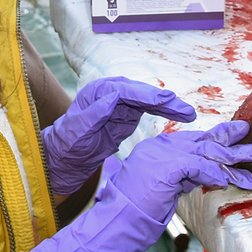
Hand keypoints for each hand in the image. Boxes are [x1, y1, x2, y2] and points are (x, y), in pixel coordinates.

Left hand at [41, 77, 195, 195]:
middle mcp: (111, 94)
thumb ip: (93, 114)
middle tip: (185, 110)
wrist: (63, 160)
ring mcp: (121, 105)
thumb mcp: (76, 132)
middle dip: (164, 101)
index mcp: (97, 93)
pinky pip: (149, 111)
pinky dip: (164, 114)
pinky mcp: (126, 116)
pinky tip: (178, 117)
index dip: (146, 95)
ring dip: (169, 107)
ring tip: (189, 114)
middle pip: (142, 93)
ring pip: (149, 102)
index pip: (126, 90)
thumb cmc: (65, 146)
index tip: (164, 100)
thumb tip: (112, 97)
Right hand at [104, 120, 251, 220]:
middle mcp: (158, 147)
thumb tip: (207, 174)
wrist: (114, 224)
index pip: (193, 141)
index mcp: (156, 149)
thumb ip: (183, 178)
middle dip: (231, 143)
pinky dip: (215, 173)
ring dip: (233, 159)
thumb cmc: (135, 215)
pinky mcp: (165, 168)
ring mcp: (160, 155)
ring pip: (205, 152)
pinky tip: (228, 180)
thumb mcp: (164, 191)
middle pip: (202, 142)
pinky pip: (198, 166)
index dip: (217, 141)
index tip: (237, 140)